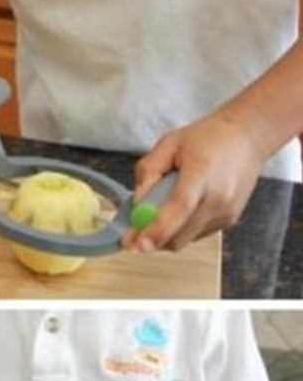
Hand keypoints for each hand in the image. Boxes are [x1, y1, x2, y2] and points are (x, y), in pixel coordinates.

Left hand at [124, 109, 268, 252]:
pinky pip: (195, 235)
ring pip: (184, 240)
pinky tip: (183, 207)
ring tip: (166, 204)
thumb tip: (137, 205)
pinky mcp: (229, 221)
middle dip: (152, 237)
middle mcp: (219, 199)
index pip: (179, 208)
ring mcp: (227, 212)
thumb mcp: (169, 144)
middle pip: (179, 234)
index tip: (135, 243)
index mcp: (202, 175)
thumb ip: (148, 173)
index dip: (156, 229)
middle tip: (134, 229)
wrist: (247, 137)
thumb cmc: (209, 137)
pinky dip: (181, 229)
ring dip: (166, 233)